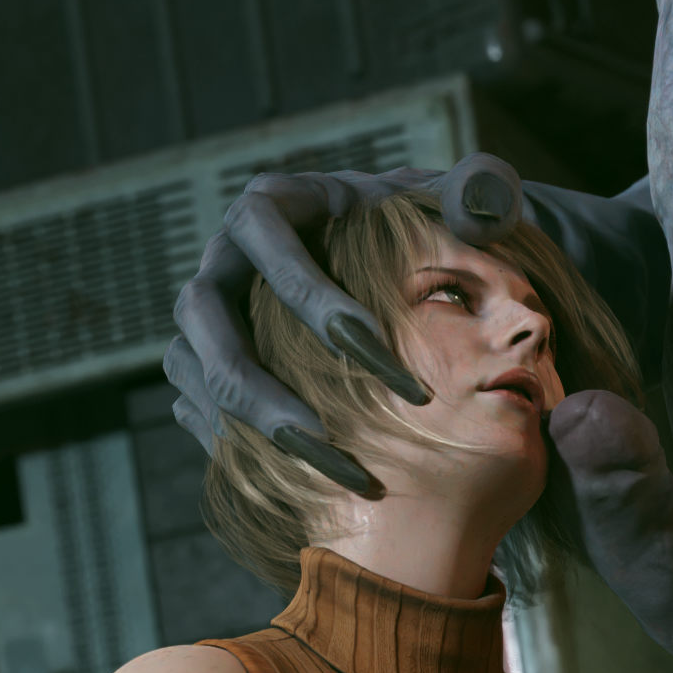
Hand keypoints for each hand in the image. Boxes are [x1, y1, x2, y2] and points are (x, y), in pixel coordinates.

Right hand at [161, 154, 531, 496]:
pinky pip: (198, 408)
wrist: (389, 271)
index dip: (306, 289)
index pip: (264, 233)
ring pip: (193, 369)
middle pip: (205, 312)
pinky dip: (242, 447)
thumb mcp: (452, 200)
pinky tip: (306, 481)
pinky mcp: (203, 366)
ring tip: (330, 469)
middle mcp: (223, 259)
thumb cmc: (419, 232)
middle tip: (329, 436)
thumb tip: (478, 202)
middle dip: (260, 381)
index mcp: (270, 204)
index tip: (369, 343)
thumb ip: (476, 191)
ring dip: (251, 426)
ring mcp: (206, 317)